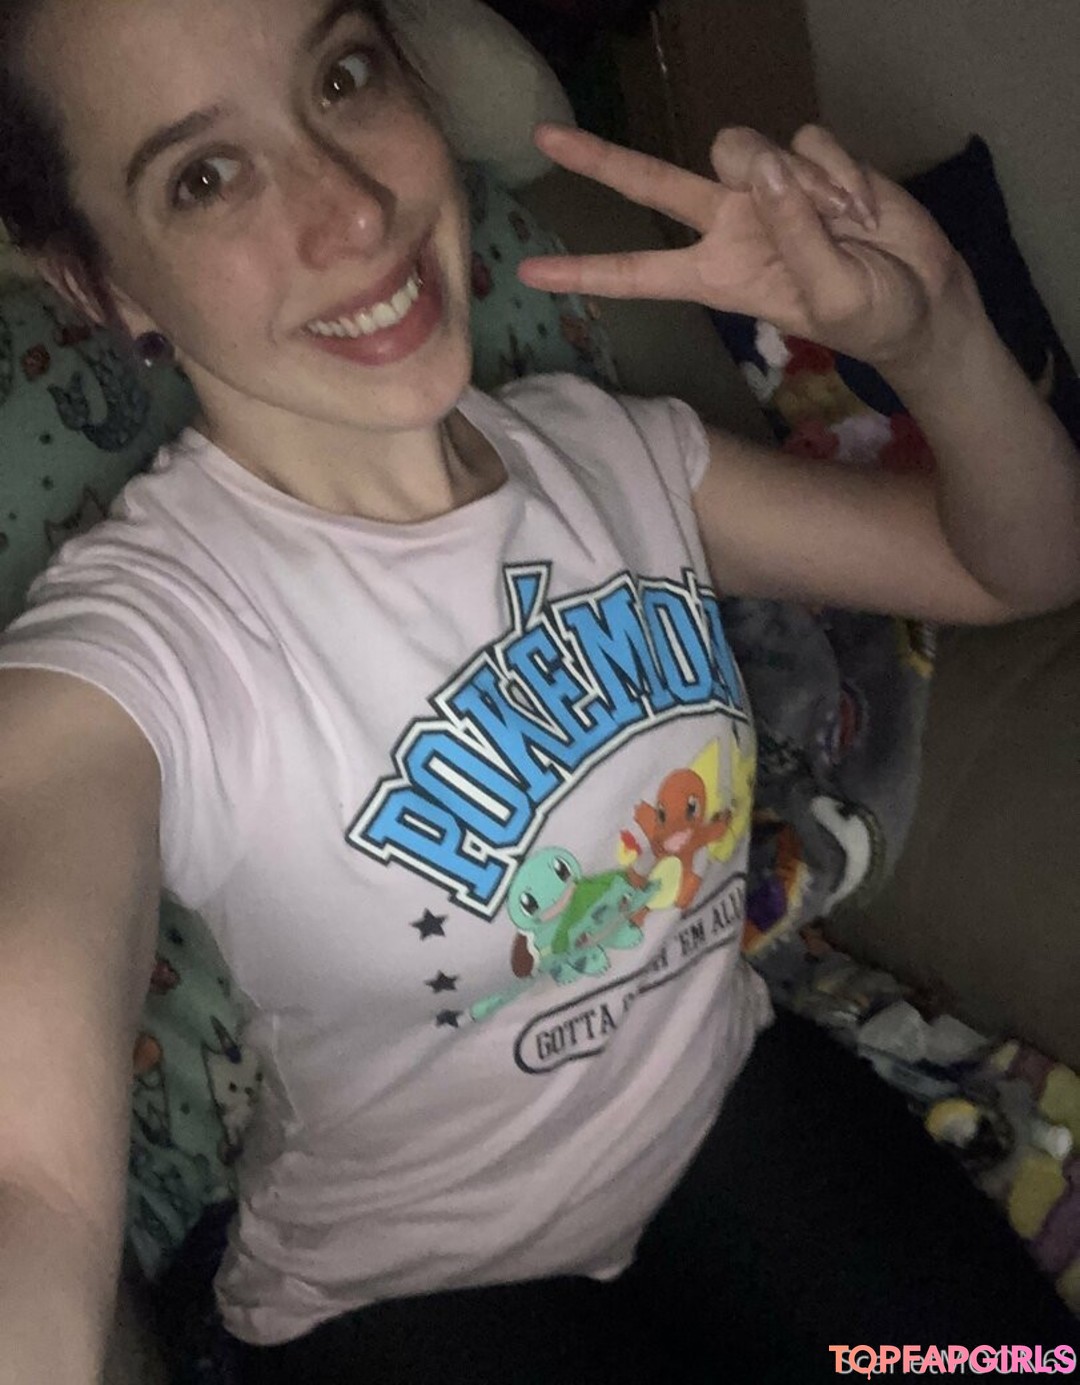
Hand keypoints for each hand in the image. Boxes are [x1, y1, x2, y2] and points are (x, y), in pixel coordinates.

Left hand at [518, 124, 973, 372]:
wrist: (924, 296)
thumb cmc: (872, 317)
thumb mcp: (832, 296)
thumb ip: (794, 234)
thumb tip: (766, 168)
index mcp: (720, 275)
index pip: (640, 272)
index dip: (587, 272)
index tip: (529, 275)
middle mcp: (730, 224)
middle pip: (654, 183)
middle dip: (600, 160)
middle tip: (544, 138)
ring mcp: (767, 188)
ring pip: (743, 147)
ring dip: (796, 182)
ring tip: (844, 224)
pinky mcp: (807, 159)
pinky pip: (808, 140)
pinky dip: (840, 170)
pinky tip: (862, 206)